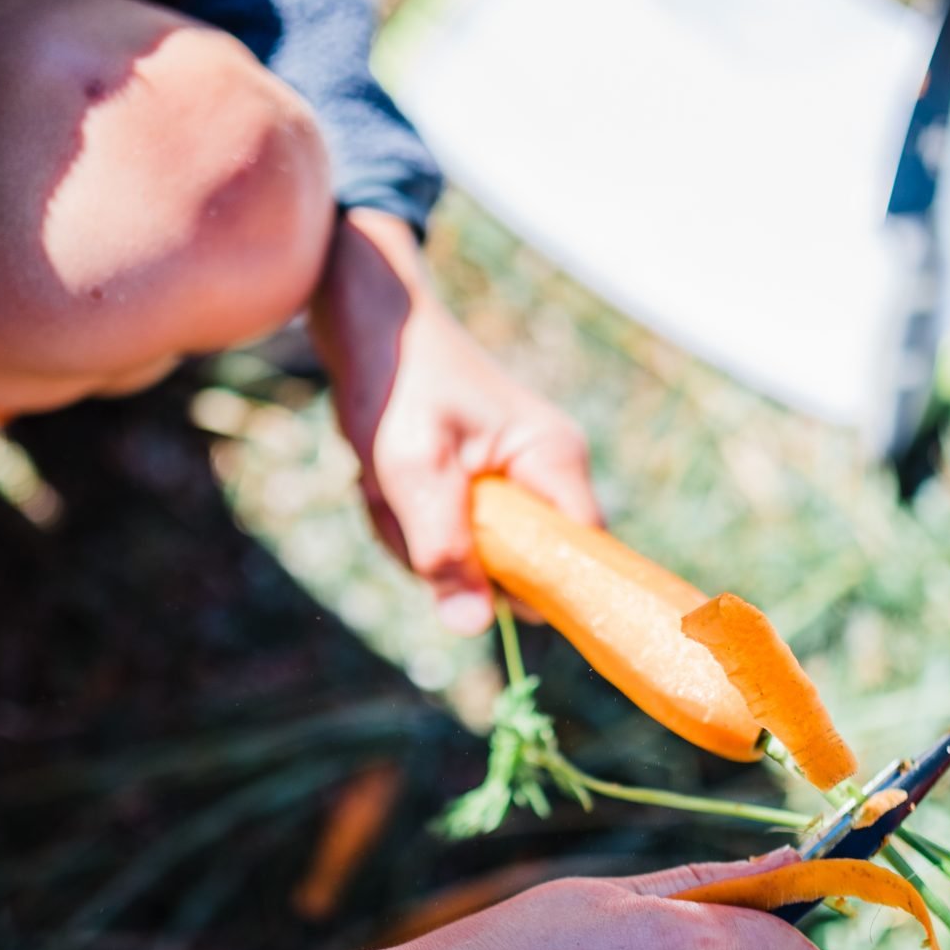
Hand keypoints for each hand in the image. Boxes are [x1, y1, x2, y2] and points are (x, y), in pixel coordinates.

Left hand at [311, 208, 598, 635]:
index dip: (541, 591)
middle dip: (448, 556)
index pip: (581, 557)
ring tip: (384, 481)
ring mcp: (511, 480)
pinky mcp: (478, 485)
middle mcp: (546, 473)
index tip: (479, 594)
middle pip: (516, 568)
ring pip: (471, 557)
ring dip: (413, 538)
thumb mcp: (412, 469)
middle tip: (400, 506)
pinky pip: (448, 537)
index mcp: (553, 461)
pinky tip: (385, 482)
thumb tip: (472, 628)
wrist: (368, 321)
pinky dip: (407, 523)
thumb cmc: (397, 383)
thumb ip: (443, 547)